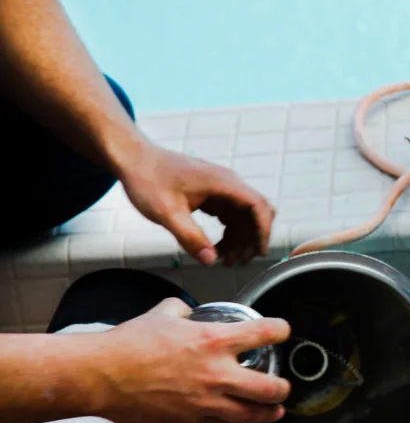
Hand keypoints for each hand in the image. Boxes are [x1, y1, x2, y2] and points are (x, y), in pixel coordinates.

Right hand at [94, 298, 290, 422]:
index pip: (266, 333)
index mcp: (214, 340)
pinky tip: (238, 419)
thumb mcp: (162, 314)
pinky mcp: (191, 422)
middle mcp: (217, 373)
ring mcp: (206, 402)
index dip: (281, 331)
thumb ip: (182, 310)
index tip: (283, 332)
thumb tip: (186, 310)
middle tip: (283, 386)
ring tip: (275, 410)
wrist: (100, 376)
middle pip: (271, 387)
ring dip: (268, 412)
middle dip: (283, 387)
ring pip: (252, 414)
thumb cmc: (128, 345)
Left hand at [118, 144, 274, 265]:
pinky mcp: (213, 194)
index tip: (259, 252)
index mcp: (222, 183)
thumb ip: (190, 237)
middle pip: (256, 213)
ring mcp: (221, 188)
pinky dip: (230, 234)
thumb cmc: (147, 179)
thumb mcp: (166, 213)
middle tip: (236, 262)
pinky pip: (231, 216)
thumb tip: (210, 260)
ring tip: (224, 260)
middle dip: (251, 240)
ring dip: (240, 240)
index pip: (257, 205)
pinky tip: (216, 247)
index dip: (263, 230)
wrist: (133, 159)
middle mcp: (227, 183)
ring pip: (245, 217)